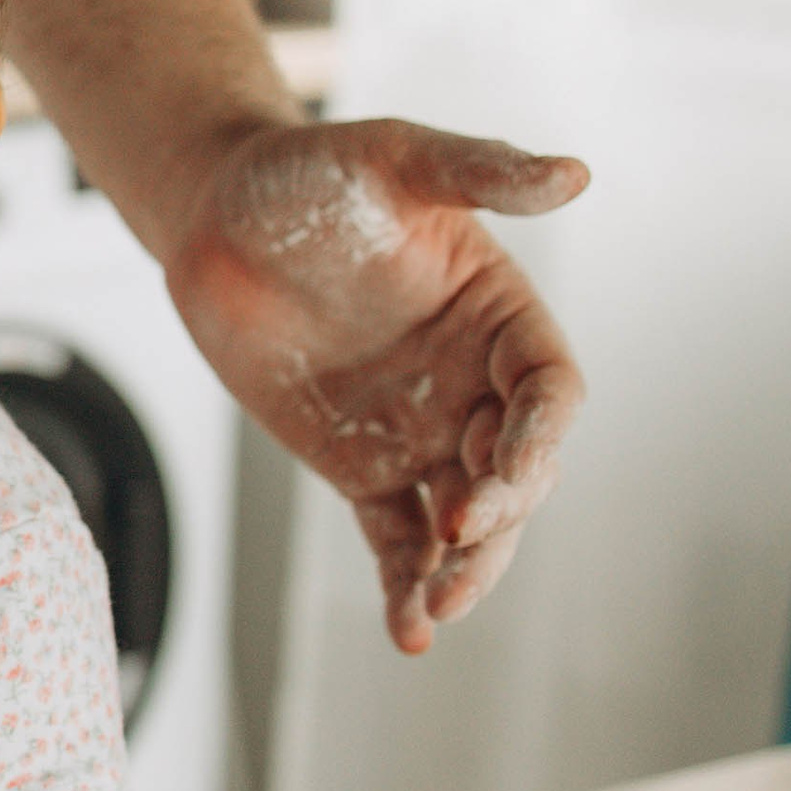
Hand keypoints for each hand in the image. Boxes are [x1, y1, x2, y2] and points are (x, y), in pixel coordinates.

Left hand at [166, 119, 589, 653]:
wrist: (217, 216)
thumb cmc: (313, 174)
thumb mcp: (395, 159)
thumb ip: (479, 172)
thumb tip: (573, 175)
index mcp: (501, 318)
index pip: (548, 393)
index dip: (535, 437)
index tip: (502, 472)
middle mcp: (472, 385)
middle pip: (514, 469)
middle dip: (498, 513)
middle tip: (460, 535)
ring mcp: (420, 433)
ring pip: (462, 521)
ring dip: (461, 570)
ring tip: (437, 613)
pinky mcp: (360, 468)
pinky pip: (394, 539)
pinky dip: (404, 584)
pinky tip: (408, 631)